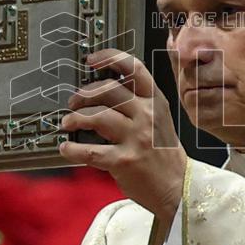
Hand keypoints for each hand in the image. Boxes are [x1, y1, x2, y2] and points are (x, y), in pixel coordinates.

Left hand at [59, 49, 187, 223]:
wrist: (178, 186)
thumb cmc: (163, 154)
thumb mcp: (159, 120)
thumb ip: (137, 103)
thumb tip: (100, 91)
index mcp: (155, 102)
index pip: (134, 68)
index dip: (110, 58)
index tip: (91, 60)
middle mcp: (147, 115)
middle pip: (108, 90)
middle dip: (84, 94)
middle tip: (74, 102)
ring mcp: (136, 138)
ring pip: (97, 116)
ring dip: (75, 118)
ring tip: (67, 123)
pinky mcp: (124, 160)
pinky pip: (90, 150)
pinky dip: (73, 148)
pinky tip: (66, 148)